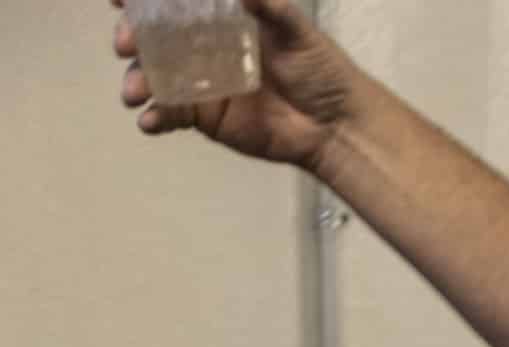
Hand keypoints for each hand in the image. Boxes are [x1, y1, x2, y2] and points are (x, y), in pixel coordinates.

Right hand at [115, 0, 362, 171]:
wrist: (337, 126)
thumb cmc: (321, 70)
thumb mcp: (298, 31)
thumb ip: (270, 6)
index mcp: (219, 19)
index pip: (173, 2)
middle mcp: (201, 47)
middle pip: (152, 37)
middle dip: (130, 37)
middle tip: (124, 43)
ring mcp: (199, 83)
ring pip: (154, 76)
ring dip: (136, 80)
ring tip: (133, 92)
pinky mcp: (204, 117)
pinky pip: (169, 115)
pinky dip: (154, 117)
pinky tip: (150, 120)